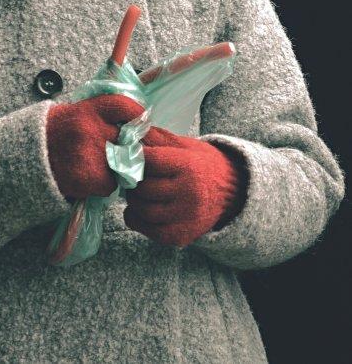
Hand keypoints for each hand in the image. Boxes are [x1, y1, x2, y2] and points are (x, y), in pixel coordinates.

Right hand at [47, 93, 145, 199]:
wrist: (26, 155)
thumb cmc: (58, 132)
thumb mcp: (77, 112)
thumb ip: (105, 115)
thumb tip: (140, 122)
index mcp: (88, 109)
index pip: (124, 106)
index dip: (138, 115)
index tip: (142, 122)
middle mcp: (89, 128)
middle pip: (129, 140)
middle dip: (131, 148)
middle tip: (124, 151)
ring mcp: (88, 154)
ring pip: (122, 165)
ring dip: (117, 169)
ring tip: (97, 165)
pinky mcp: (86, 177)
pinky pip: (110, 185)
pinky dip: (104, 185)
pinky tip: (89, 178)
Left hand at [123, 126, 245, 246]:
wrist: (235, 193)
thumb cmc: (204, 164)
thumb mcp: (186, 145)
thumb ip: (158, 138)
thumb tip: (129, 130)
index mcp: (189, 166)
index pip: (149, 160)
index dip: (136, 156)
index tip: (133, 155)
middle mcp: (189, 193)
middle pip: (143, 186)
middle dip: (132, 179)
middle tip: (132, 174)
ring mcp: (186, 217)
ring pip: (143, 209)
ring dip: (133, 199)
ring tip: (137, 190)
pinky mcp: (182, 236)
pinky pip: (147, 229)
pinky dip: (137, 219)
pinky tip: (140, 209)